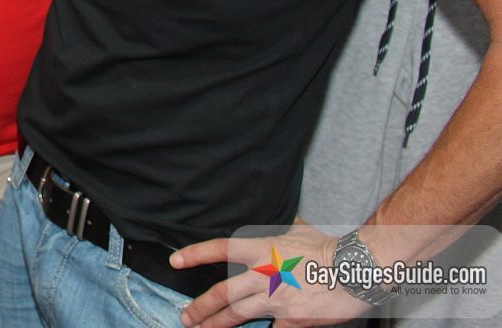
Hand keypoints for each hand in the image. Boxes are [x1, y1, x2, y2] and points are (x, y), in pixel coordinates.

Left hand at [172, 220, 366, 327]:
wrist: (356, 270)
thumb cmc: (331, 249)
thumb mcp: (300, 231)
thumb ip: (283, 228)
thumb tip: (282, 216)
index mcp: (263, 250)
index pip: (220, 249)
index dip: (195, 255)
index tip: (176, 261)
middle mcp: (264, 274)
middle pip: (223, 293)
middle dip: (201, 307)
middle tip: (186, 316)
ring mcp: (277, 299)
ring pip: (238, 315)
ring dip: (216, 324)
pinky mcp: (292, 319)